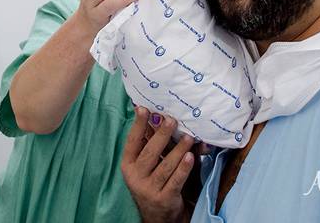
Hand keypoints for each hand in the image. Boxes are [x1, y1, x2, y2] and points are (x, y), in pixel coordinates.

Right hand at [122, 107, 194, 222]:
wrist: (157, 214)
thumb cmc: (153, 180)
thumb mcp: (147, 164)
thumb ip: (153, 144)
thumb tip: (162, 117)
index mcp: (128, 164)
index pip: (132, 142)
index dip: (137, 125)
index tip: (143, 108)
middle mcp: (135, 177)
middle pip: (149, 152)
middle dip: (161, 135)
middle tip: (172, 120)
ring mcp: (148, 189)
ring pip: (165, 166)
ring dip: (177, 150)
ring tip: (188, 137)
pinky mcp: (164, 199)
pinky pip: (175, 181)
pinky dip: (183, 168)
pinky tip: (190, 157)